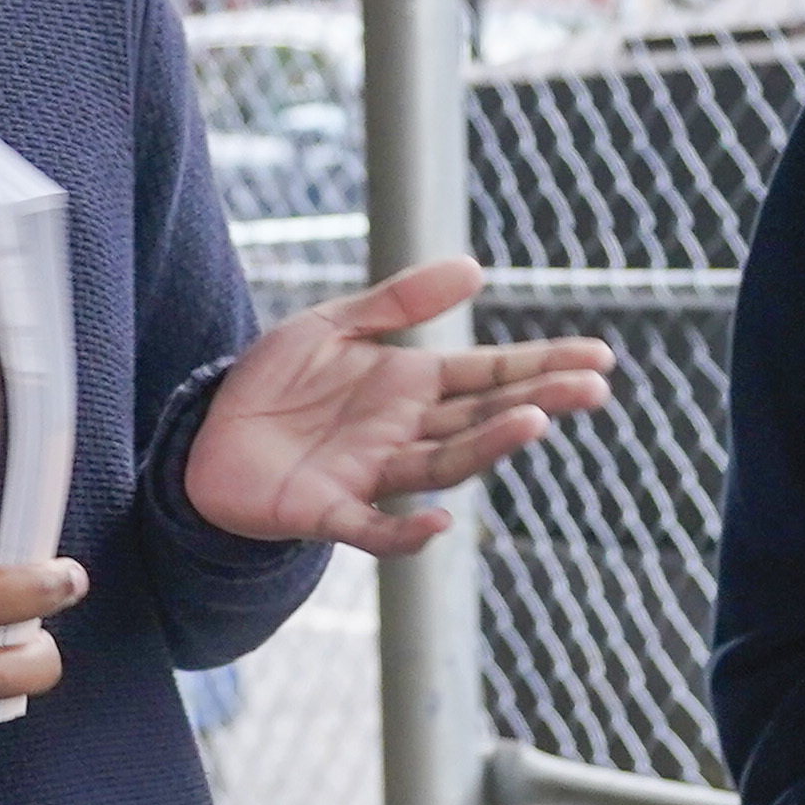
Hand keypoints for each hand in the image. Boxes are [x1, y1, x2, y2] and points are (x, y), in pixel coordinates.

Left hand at [182, 256, 614, 556]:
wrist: (204, 438)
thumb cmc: (274, 386)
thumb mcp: (332, 325)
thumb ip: (399, 302)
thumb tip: (477, 269)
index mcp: (410, 385)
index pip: (489, 373)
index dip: (542, 363)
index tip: (599, 357)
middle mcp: (402, 432)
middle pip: (481, 417)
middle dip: (538, 401)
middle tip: (593, 390)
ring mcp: (370, 474)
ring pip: (443, 463)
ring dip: (489, 447)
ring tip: (533, 422)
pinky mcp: (328, 512)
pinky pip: (375, 529)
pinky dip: (406, 534)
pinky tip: (440, 525)